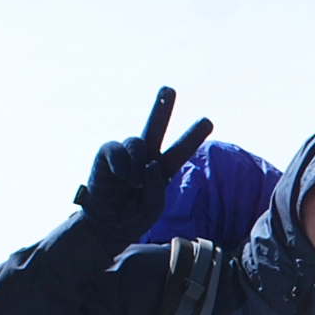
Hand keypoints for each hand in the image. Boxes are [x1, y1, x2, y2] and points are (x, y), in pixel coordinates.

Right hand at [77, 87, 214, 229]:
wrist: (106, 225)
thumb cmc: (132, 217)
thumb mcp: (152, 209)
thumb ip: (156, 187)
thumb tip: (150, 163)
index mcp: (162, 169)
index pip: (180, 149)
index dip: (193, 136)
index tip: (208, 121)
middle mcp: (145, 157)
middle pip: (155, 127)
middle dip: (162, 107)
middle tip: (169, 89)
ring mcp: (126, 155)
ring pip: (137, 142)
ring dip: (136, 163)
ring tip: (132, 183)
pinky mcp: (107, 154)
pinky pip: (116, 149)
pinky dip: (120, 164)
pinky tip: (120, 177)